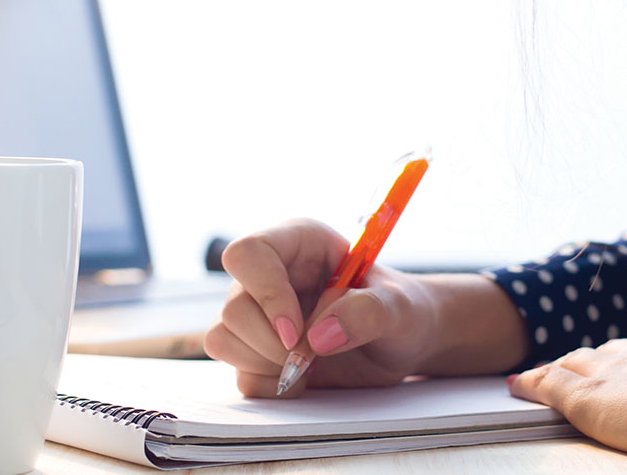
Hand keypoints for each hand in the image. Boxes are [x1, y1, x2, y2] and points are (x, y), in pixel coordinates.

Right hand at [203, 219, 440, 397]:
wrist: (403, 343)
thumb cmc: (402, 311)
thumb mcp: (400, 307)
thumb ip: (369, 311)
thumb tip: (318, 336)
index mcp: (300, 243)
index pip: (249, 253)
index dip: (266, 293)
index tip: (297, 332)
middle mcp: (270, 275)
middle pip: (232, 307)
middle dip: (270, 343)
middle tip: (312, 356)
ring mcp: (259, 314)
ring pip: (222, 338)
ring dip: (264, 363)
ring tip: (311, 366)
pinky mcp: (258, 350)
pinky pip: (238, 372)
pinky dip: (269, 384)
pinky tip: (305, 379)